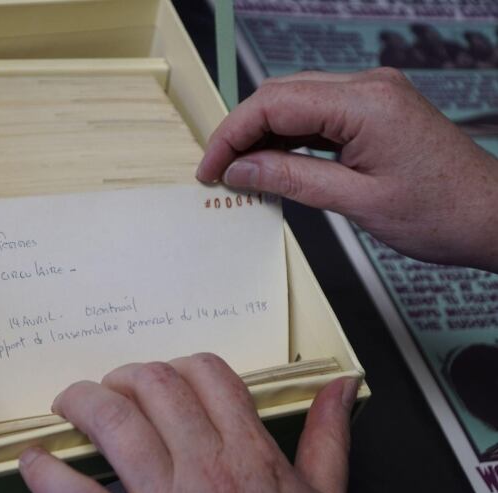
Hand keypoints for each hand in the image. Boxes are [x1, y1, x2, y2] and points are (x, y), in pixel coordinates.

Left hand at [19, 353, 358, 492]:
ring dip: (82, 403)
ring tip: (69, 406)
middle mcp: (206, 468)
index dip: (180, 364)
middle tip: (111, 388)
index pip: (208, 374)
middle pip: (154, 385)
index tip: (166, 378)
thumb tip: (341, 390)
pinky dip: (49, 474)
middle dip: (124, 376)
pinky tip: (36, 463)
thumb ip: (328, 439)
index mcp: (250, 454)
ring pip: (114, 423)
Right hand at [197, 67, 497, 272]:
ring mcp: (372, 96)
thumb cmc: (441, 212)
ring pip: (294, 103)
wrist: (492, 217)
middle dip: (241, 133)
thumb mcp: (357, 201)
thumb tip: (240, 169)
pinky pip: (316, 116)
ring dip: (262, 136)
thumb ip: (292, 179)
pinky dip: (289, 139)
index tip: (210, 169)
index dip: (232, 135)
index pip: (274, 104)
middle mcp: (368, 87)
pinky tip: (272, 164)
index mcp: (366, 103)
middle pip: (280, 96)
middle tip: (218, 173)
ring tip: (240, 173)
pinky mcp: (373, 111)